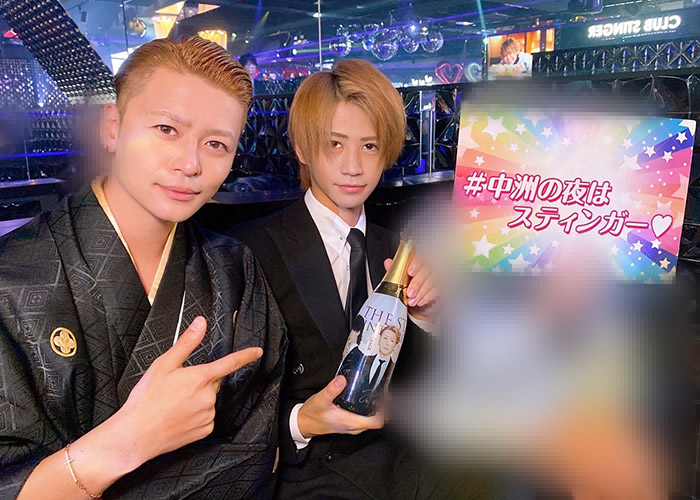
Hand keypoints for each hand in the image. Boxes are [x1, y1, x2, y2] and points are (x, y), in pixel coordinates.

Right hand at [115, 316, 262, 464]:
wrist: (136, 434)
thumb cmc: (146, 399)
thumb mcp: (164, 365)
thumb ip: (186, 343)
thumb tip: (200, 323)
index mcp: (200, 377)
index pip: (230, 363)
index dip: (246, 356)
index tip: (257, 352)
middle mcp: (208, 396)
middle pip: (212, 382)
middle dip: (200, 381)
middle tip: (177, 388)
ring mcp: (207, 415)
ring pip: (209, 401)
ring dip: (197, 399)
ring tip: (174, 405)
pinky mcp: (204, 430)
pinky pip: (206, 418)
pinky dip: (196, 416)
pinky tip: (179, 417)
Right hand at [297, 376, 383, 438]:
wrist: (304, 423)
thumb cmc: (312, 415)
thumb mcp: (320, 400)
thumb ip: (331, 390)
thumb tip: (342, 380)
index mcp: (350, 423)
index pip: (376, 422)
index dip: (384, 410)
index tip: (385, 397)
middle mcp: (354, 427)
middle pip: (378, 420)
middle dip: (384, 406)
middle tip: (385, 390)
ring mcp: (353, 425)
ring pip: (372, 419)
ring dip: (378, 407)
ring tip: (380, 392)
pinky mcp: (351, 422)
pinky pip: (366, 417)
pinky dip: (371, 408)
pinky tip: (370, 397)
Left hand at [384, 252, 436, 321]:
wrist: (416, 301)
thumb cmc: (408, 285)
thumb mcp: (399, 277)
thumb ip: (395, 269)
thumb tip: (388, 262)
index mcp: (418, 260)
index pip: (420, 257)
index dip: (416, 264)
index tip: (410, 272)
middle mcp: (429, 267)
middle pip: (426, 270)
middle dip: (417, 283)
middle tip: (409, 293)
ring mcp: (436, 276)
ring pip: (432, 281)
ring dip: (421, 292)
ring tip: (412, 301)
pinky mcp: (440, 287)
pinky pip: (436, 290)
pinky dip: (427, 297)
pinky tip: (420, 302)